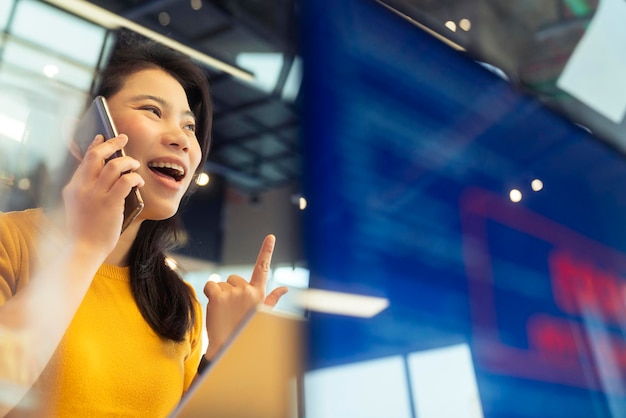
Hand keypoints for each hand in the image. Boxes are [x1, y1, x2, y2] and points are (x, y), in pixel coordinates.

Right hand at [62, 134, 143, 256]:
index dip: (95, 145)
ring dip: (128, 161)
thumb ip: (88, 190)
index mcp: (72, 187)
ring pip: (114, 165)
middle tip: (122, 138)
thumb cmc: (85, 231)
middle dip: (111, 143)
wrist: (83, 249)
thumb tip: (109, 175)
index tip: (102, 136)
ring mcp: (95, 195)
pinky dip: (134, 177)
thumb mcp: (79, 206)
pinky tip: (138, 179)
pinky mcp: (110, 203)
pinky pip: (126, 181)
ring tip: (134, 164)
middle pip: (96, 155)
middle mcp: (82, 188)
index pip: (84, 160)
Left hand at [203, 234, 287, 359]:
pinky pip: (210, 285)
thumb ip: (272, 299)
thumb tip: (285, 288)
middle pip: (234, 279)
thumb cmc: (245, 331)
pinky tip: (215, 307)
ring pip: (221, 284)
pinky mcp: (218, 296)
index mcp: (259, 294)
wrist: (228, 348)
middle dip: (230, 290)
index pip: (263, 268)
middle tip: (232, 310)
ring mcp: (234, 293)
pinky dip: (209, 293)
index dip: (267, 251)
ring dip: (220, 295)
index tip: (270, 237)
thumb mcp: (261, 315)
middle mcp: (248, 291)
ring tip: (224, 313)